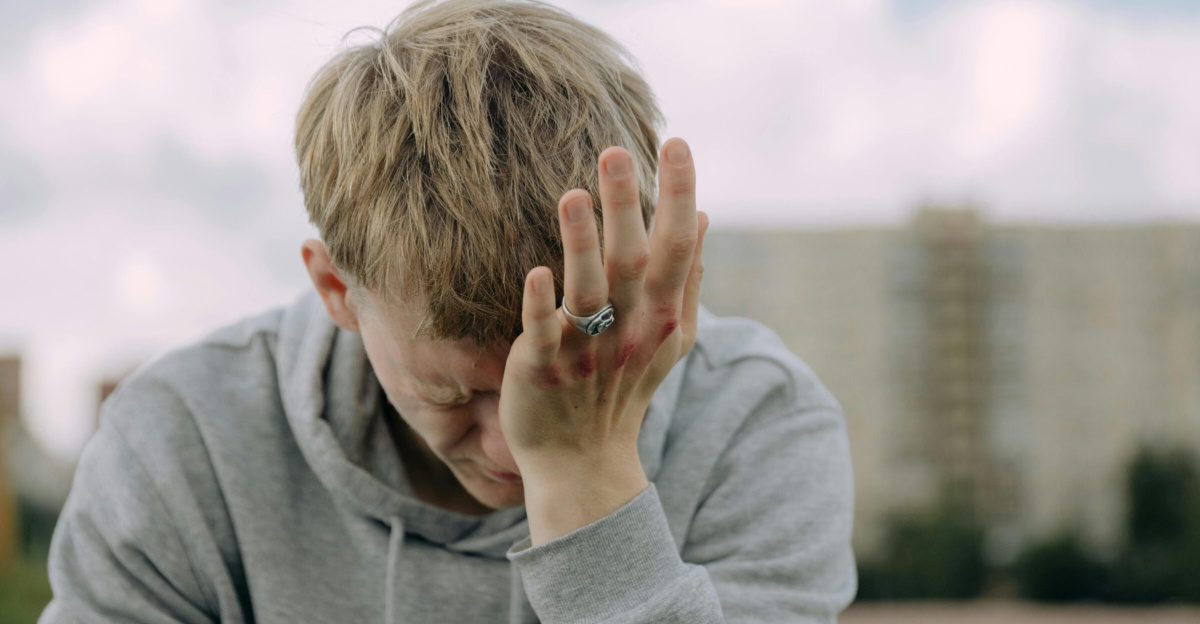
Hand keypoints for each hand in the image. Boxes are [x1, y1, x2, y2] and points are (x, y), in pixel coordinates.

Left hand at [499, 138, 708, 543]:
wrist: (583, 462)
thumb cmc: (624, 388)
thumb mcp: (669, 338)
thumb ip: (686, 278)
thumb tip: (704, 217)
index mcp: (661, 315)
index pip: (677, 246)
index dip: (678, 194)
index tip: (678, 142)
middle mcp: (630, 330)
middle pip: (633, 260)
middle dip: (627, 205)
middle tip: (617, 150)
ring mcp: (587, 351)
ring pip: (588, 291)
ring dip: (582, 244)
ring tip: (574, 195)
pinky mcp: (544, 370)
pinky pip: (545, 334)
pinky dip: (543, 306)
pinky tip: (536, 273)